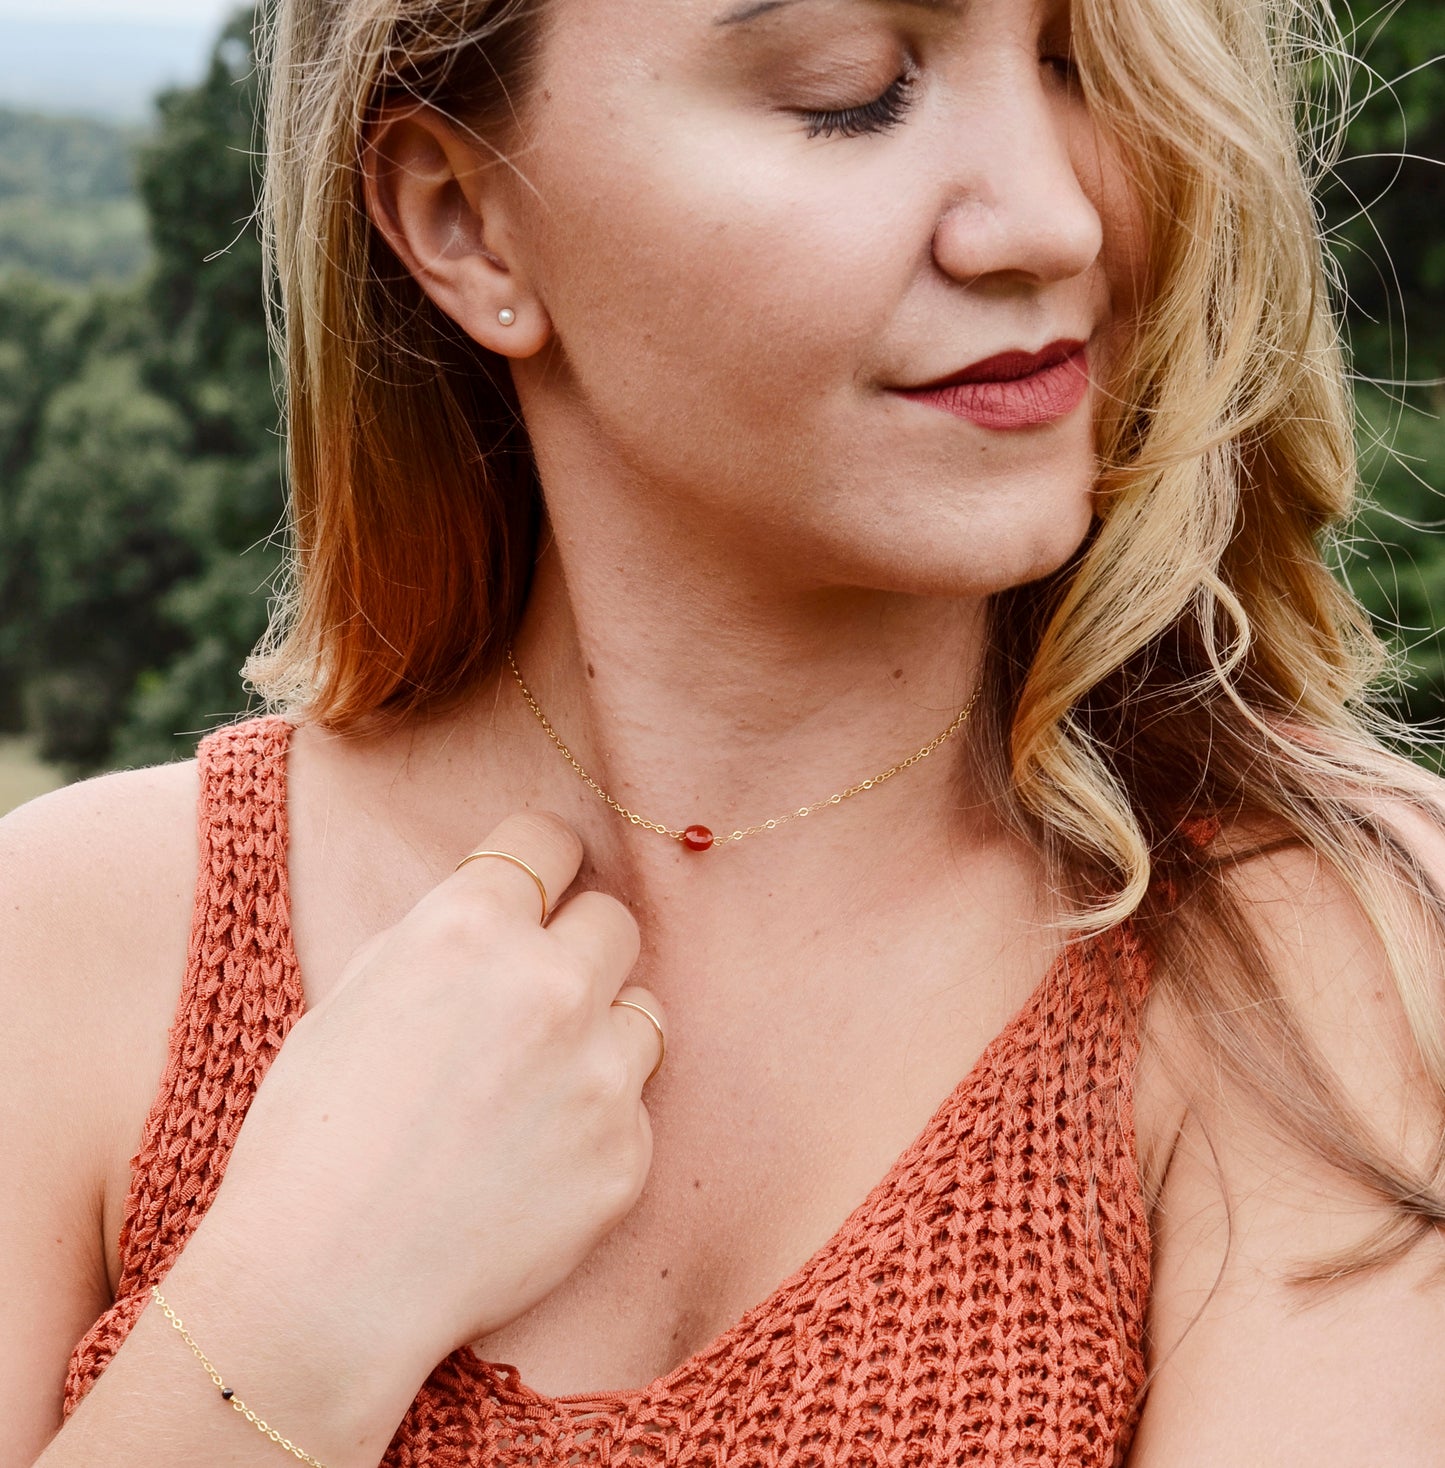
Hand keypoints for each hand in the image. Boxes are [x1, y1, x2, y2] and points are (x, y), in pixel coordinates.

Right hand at [189, 811, 661, 1376]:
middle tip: (538, 993)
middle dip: (579, 946)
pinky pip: (637, 1105)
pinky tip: (536, 1158)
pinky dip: (600, 1119)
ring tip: (535, 1086)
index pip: (550, 841)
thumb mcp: (354, 997)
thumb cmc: (311, 1138)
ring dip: (602, 1032)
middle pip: (614, 920)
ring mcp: (599, 1072)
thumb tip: (502, 909)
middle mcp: (550, 984)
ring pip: (644, 1009)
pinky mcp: (627, 1154)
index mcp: (469, 928)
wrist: (325, 1284)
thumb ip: (442, 939)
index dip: (545, 861)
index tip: (545, 883)